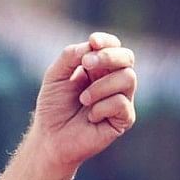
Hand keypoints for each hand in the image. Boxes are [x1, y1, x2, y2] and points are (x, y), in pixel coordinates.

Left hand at [35, 32, 137, 170]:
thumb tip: (92, 47)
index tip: (92, 42)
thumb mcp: (56, 75)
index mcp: (100, 68)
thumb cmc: (53, 106)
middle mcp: (114, 81)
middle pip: (128, 58)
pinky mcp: (124, 120)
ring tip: (83, 99)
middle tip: (87, 64)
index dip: (107, 41)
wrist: (51, 138)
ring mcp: (121, 100)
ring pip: (128, 78)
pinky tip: (90, 117)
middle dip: (109, 56)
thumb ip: (71, 55)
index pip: (114, 47)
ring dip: (101, 85)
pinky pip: (121, 103)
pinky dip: (102, 107)